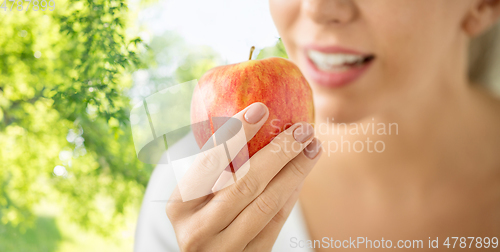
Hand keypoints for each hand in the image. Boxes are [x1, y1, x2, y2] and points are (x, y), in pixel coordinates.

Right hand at [166, 102, 321, 251]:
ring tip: (312, 148)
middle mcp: (198, 230)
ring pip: (267, 204)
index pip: (210, 161)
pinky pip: (276, 222)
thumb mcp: (194, 195)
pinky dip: (291, 194)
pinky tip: (301, 175)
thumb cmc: (201, 217)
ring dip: (295, 171)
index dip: (236, 133)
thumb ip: (214, 167)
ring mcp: (224, 249)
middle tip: (303, 129)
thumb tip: (252, 117)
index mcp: (180, 206)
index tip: (261, 109)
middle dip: (280, 152)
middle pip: (246, 183)